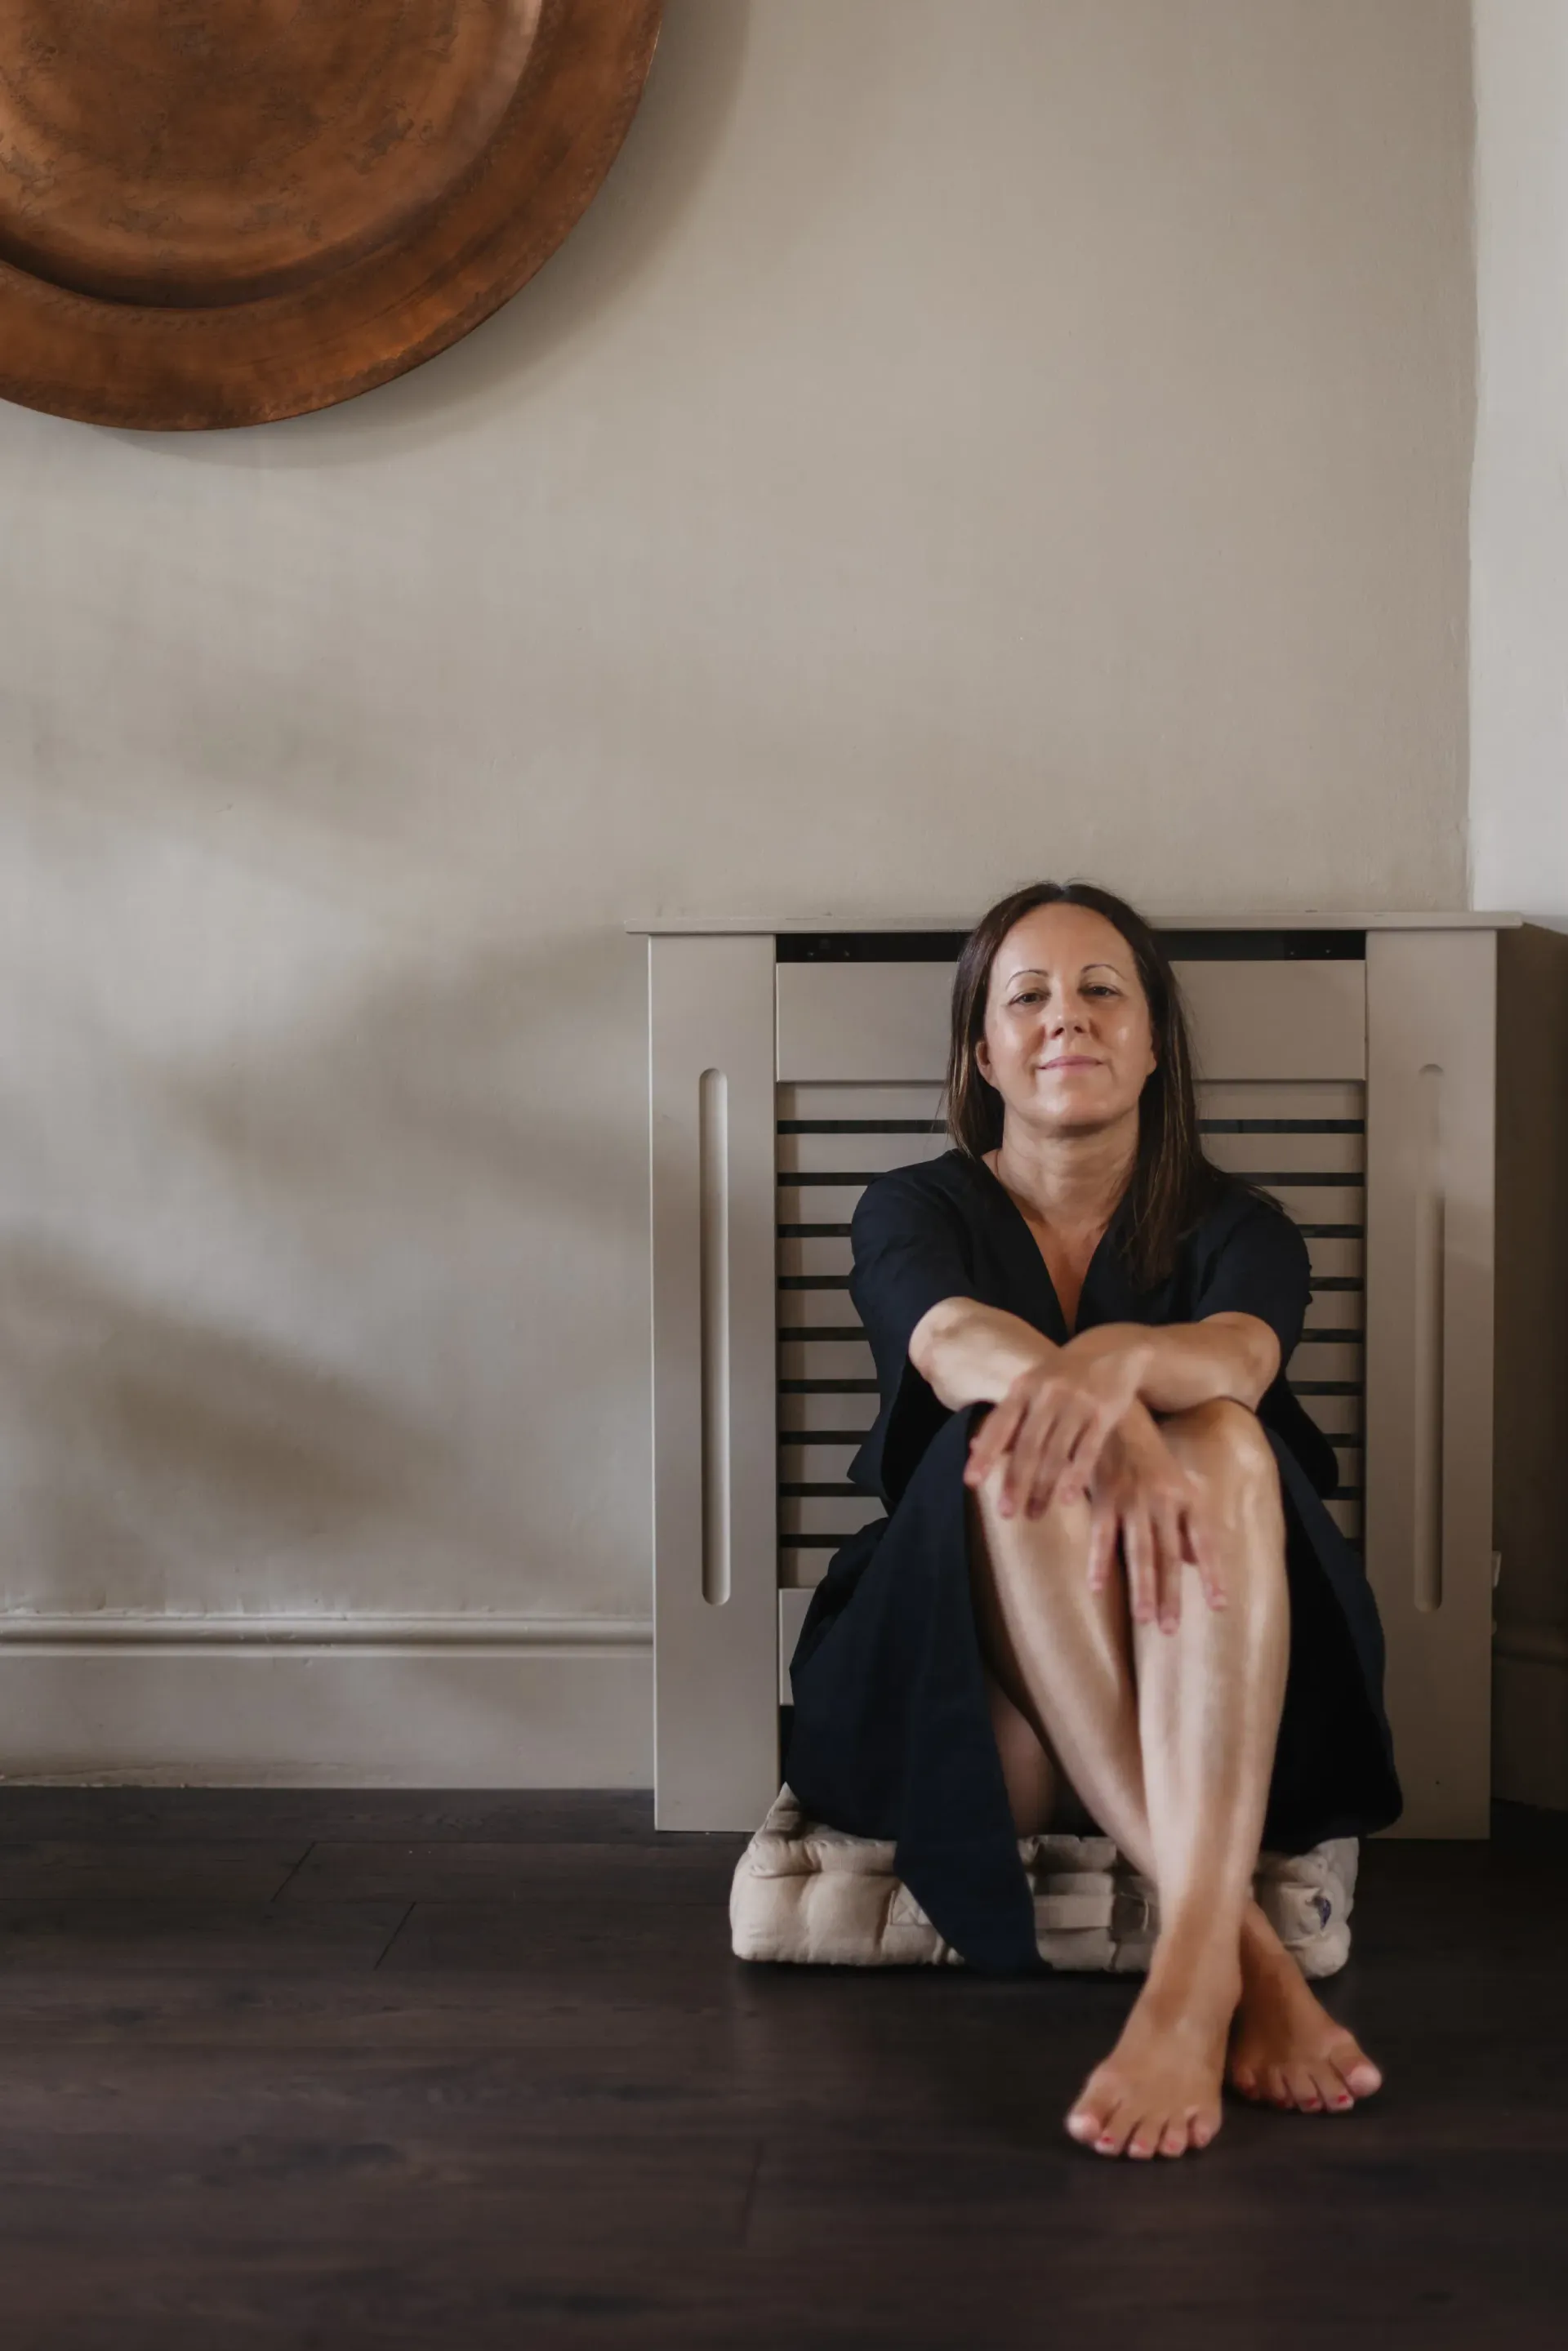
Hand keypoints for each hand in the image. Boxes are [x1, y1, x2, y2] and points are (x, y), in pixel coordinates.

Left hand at [963, 1327, 1149, 1519]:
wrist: (1111, 1350)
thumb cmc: (1061, 1377)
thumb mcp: (1031, 1388)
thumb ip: (1007, 1417)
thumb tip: (973, 1447)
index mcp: (1024, 1387)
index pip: (999, 1424)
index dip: (985, 1453)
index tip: (971, 1481)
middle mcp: (1048, 1393)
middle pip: (1028, 1444)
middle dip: (1016, 1480)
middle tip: (1005, 1512)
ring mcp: (1077, 1402)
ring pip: (1056, 1452)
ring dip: (1043, 1487)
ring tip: (1033, 1514)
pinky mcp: (1104, 1412)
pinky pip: (1087, 1449)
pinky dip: (1075, 1475)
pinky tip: (1066, 1499)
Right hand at [1087, 1411, 1223, 1631]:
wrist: (1120, 1417)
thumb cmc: (1151, 1456)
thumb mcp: (1178, 1486)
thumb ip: (1187, 1525)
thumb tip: (1194, 1562)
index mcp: (1187, 1499)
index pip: (1204, 1541)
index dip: (1212, 1573)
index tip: (1219, 1605)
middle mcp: (1164, 1502)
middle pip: (1168, 1556)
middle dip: (1170, 1595)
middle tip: (1170, 1629)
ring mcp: (1133, 1502)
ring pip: (1139, 1552)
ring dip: (1143, 1588)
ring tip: (1145, 1619)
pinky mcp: (1105, 1499)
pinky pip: (1102, 1536)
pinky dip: (1099, 1562)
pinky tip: (1097, 1587)